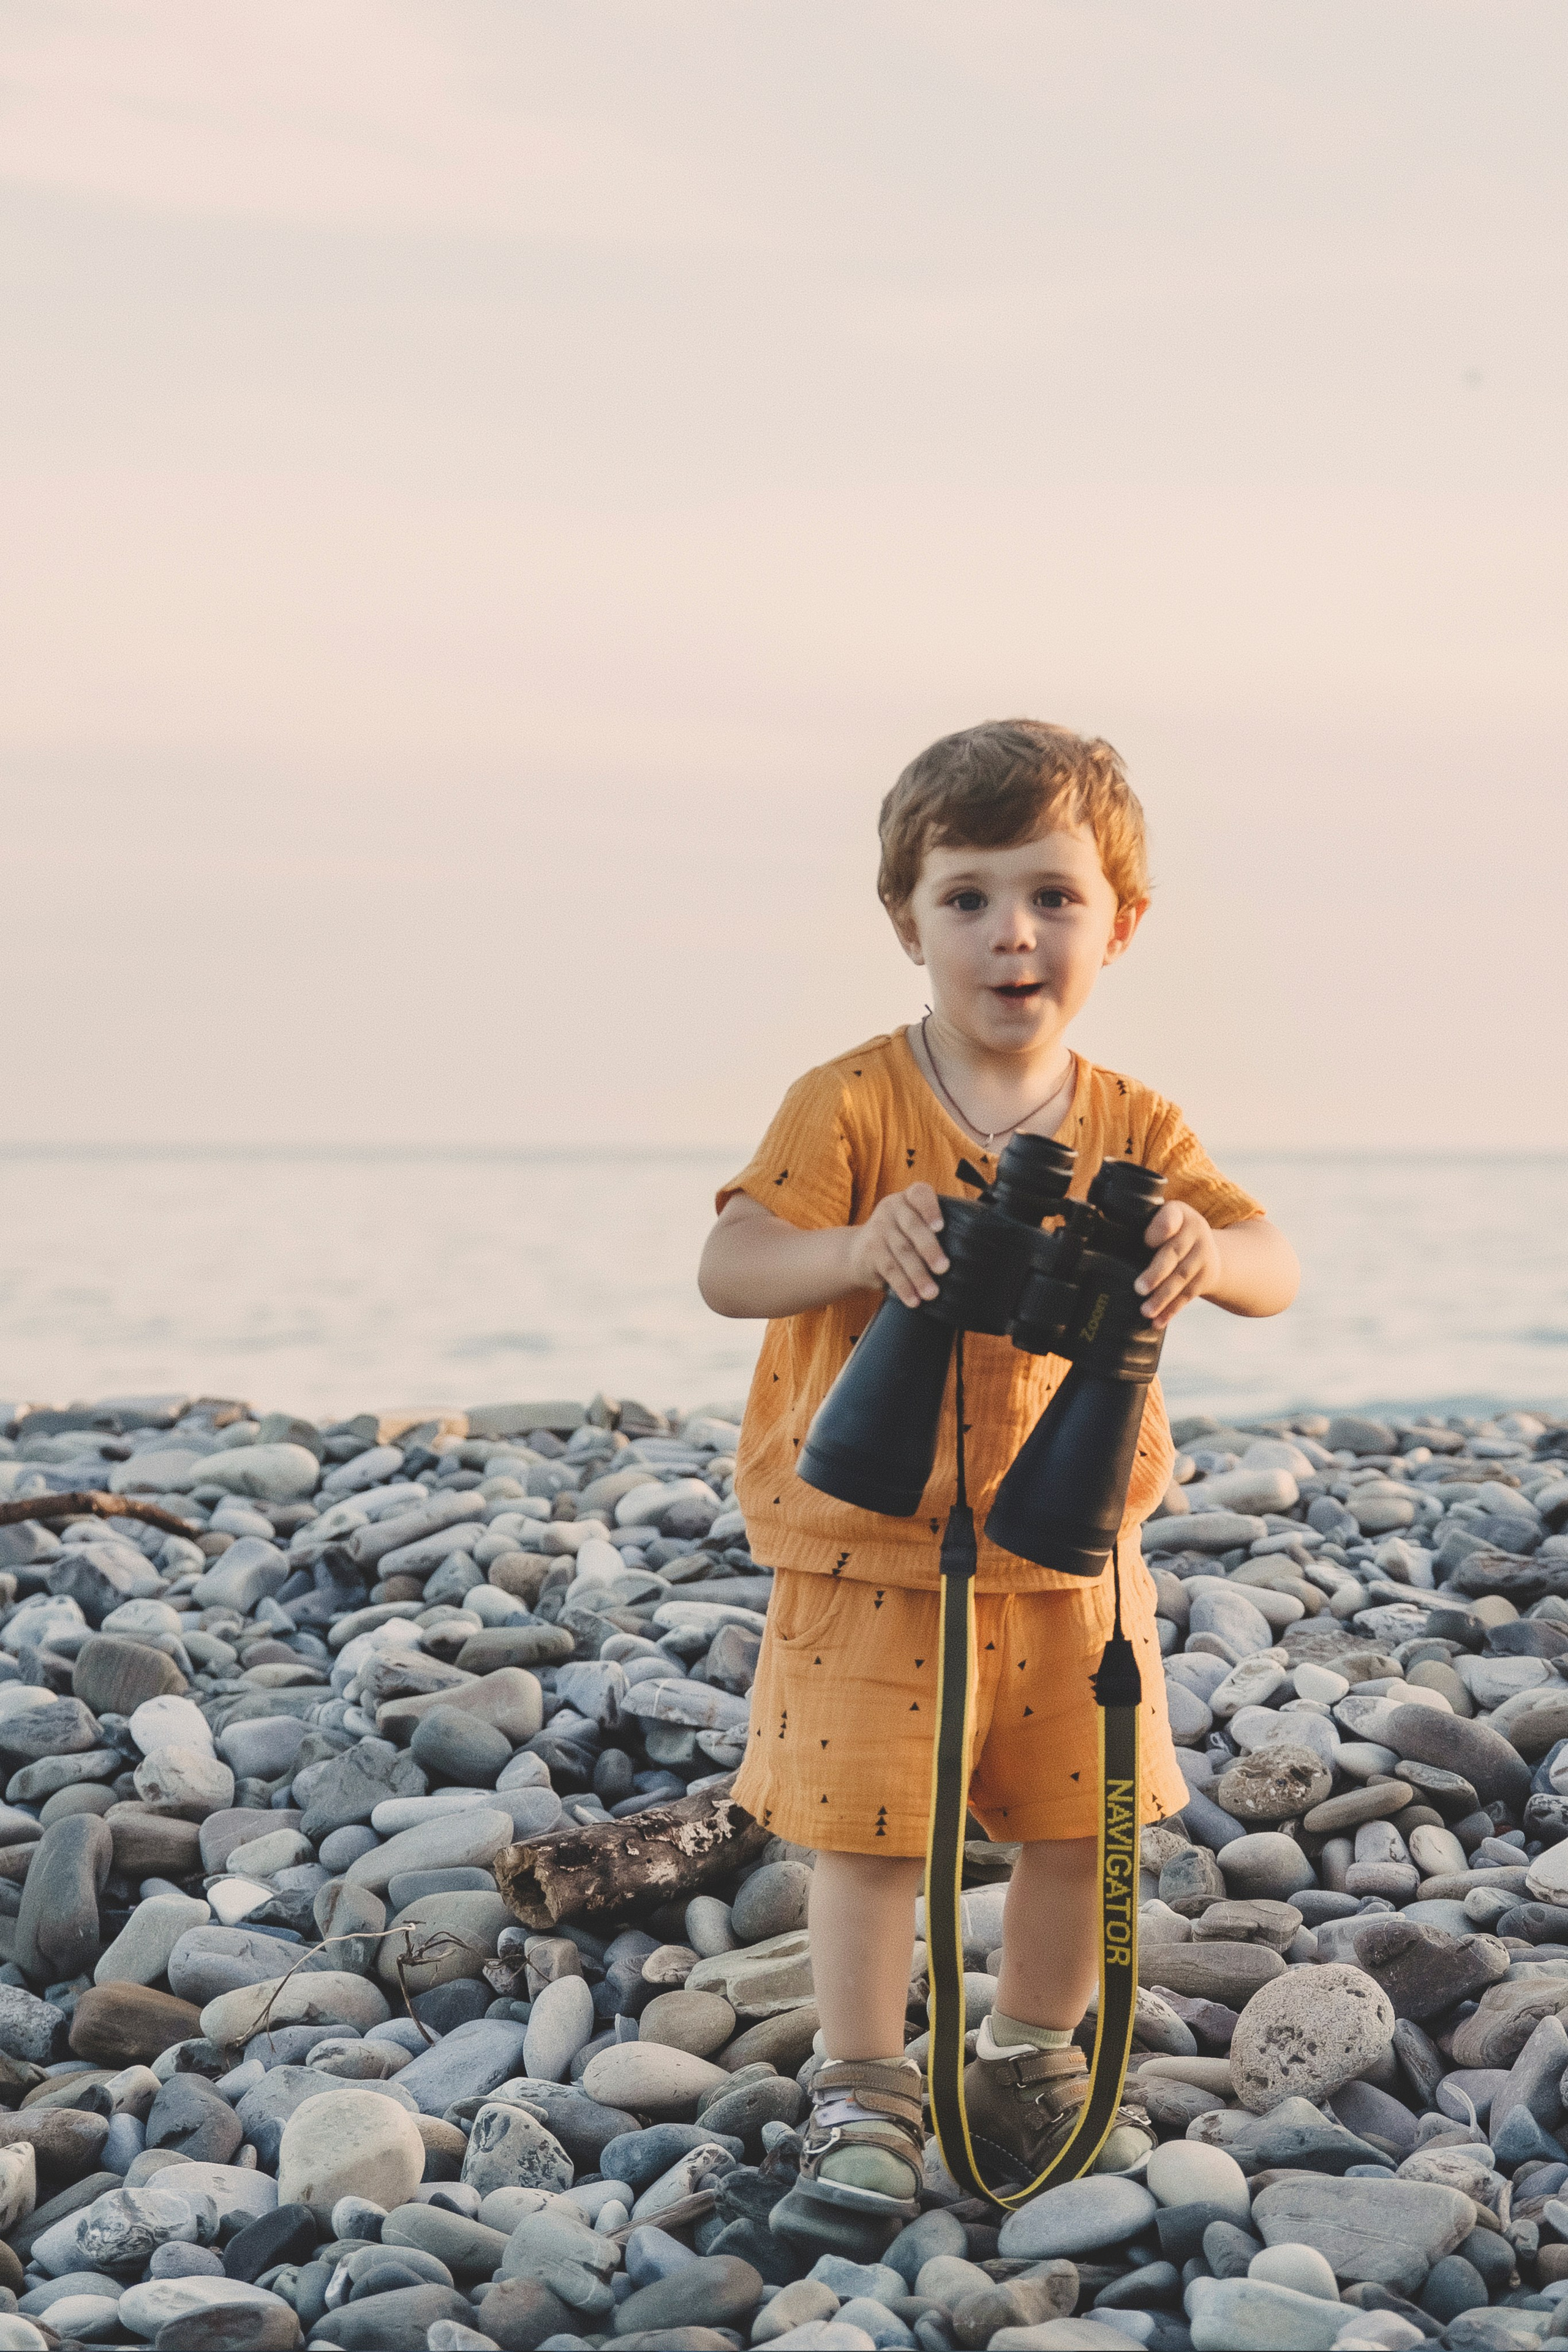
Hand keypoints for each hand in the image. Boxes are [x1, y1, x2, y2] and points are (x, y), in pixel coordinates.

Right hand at [847, 1184, 948, 1307]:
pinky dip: (903, 1286)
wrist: (857, 1251)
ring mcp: (878, 1229)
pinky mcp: (869, 1250)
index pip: (920, 1194)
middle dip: (930, 1249)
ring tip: (932, 1293)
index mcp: (908, 1199)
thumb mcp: (913, 1224)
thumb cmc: (900, 1238)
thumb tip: (969, 1252)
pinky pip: (889, 1269)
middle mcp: (891, 1209)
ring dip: (919, 1275)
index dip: (930, 1209)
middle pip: (913, 1227)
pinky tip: (913, 1299)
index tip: (939, 1227)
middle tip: (943, 1268)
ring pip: (902, 1252)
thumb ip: (934, 1228)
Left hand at [1135, 1200, 1219, 1326]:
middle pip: (1174, 1253)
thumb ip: (1139, 1227)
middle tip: (1139, 1288)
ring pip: (1182, 1277)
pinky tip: (1158, 1321)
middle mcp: (1195, 1231)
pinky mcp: (1207, 1276)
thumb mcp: (1159, 1220)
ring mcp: (1204, 1254)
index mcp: (1178, 1213)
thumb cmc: (1170, 1233)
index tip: (1147, 1242)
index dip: (1160, 1230)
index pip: (1170, 1219)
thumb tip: (1101, 1243)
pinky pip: (1188, 1295)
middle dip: (1157, 1273)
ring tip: (1145, 1310)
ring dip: (1163, 1297)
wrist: (1208, 1247)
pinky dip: (1172, 1310)